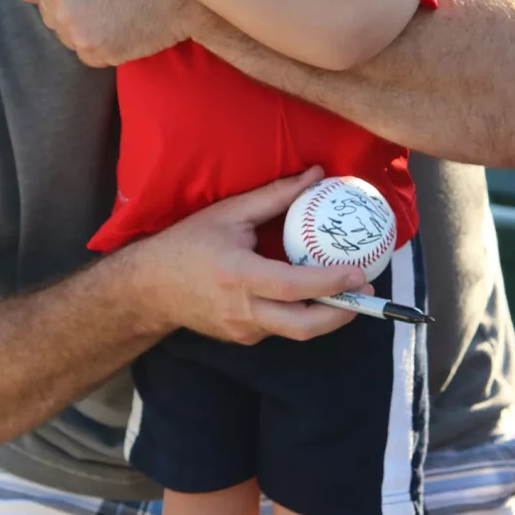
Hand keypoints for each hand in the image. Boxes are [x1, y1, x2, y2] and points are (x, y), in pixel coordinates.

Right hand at [131, 167, 367, 343]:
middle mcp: (242, 310)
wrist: (149, 287)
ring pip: (294, 329)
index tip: (359, 273)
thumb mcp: (229, 213)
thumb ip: (275, 196)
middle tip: (365, 292)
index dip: (330, 283)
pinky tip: (306, 294)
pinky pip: (278, 328)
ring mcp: (241, 330)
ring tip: (345, 290)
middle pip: (303, 326)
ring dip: (323, 313)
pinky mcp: (241, 339)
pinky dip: (297, 313)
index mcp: (238, 276)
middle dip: (342, 314)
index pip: (292, 287)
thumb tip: (316, 175)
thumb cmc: (187, 243)